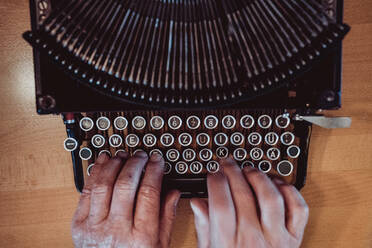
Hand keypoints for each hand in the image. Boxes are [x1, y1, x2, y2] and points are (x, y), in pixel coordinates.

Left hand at [71, 152, 180, 247]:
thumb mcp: (159, 246)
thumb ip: (167, 218)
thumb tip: (173, 192)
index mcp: (141, 237)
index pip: (149, 193)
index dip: (154, 171)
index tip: (157, 161)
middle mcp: (117, 231)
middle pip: (126, 185)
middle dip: (135, 164)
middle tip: (141, 156)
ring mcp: (95, 227)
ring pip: (104, 185)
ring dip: (114, 165)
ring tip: (123, 156)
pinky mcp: (78, 225)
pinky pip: (86, 192)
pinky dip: (95, 173)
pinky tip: (104, 162)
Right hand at [190, 158, 308, 247]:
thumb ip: (204, 227)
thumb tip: (198, 202)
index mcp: (228, 243)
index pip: (220, 203)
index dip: (215, 182)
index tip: (212, 172)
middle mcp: (253, 239)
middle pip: (243, 194)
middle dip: (232, 171)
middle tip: (227, 163)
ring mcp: (277, 238)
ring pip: (270, 197)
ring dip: (259, 177)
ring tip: (249, 170)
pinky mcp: (295, 238)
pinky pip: (298, 208)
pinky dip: (289, 191)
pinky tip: (276, 184)